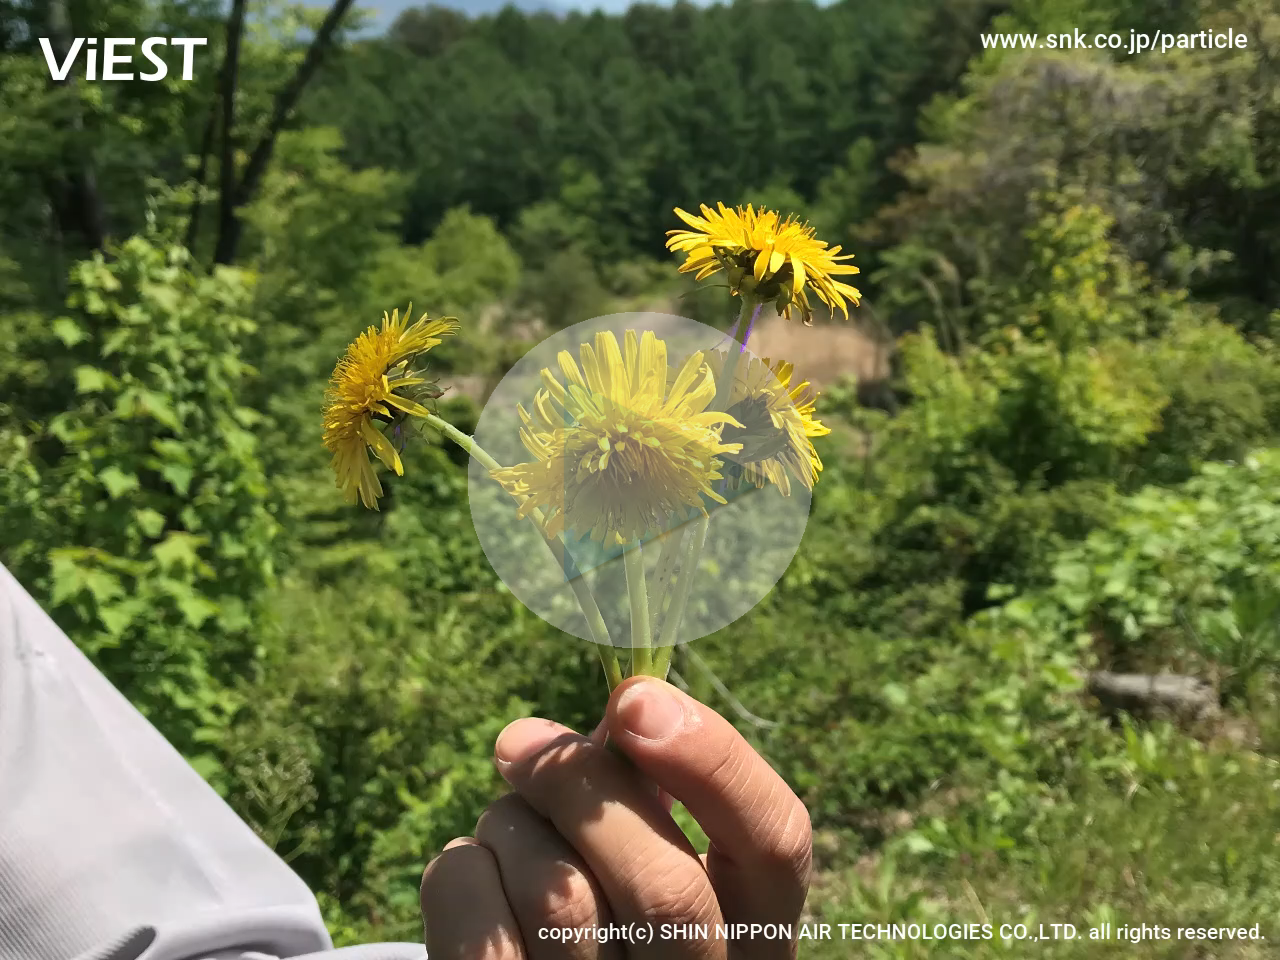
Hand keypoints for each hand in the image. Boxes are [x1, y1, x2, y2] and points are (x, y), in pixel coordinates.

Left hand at [420, 676, 811, 959]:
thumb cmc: (599, 914)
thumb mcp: (651, 862)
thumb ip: (650, 797)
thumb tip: (623, 706)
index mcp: (751, 937)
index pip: (776, 844)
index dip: (713, 756)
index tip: (635, 696)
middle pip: (665, 890)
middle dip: (582, 789)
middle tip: (521, 739)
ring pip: (558, 898)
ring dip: (511, 827)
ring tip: (506, 827)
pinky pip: (478, 919)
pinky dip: (464, 869)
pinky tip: (479, 876)